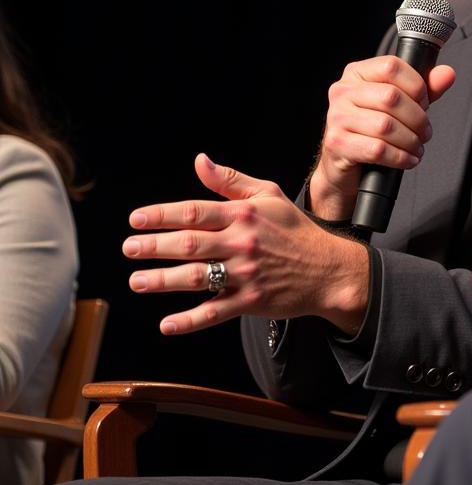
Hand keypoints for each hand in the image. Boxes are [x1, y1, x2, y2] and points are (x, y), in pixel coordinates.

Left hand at [125, 154, 368, 334]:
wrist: (329, 268)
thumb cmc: (296, 229)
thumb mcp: (269, 194)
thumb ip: (230, 181)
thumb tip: (200, 161)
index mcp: (245, 214)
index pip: (195, 211)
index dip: (161, 216)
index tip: (136, 220)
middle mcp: (243, 242)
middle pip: (189, 244)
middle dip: (153, 247)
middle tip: (129, 249)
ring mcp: (247, 274)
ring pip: (196, 278)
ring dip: (162, 281)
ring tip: (137, 281)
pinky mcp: (252, 302)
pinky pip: (215, 312)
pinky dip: (190, 320)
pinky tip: (167, 323)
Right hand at [310, 55, 454, 220]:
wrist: (342, 164)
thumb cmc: (370, 130)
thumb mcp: (398, 105)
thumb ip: (423, 89)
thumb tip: (446, 74)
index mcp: (356, 73)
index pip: (391, 66)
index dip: (416, 85)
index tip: (424, 102)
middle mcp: (342, 91)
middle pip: (391, 97)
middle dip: (417, 118)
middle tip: (425, 131)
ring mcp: (336, 117)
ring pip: (385, 126)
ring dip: (410, 140)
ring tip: (417, 146)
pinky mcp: (337, 144)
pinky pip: (377, 149)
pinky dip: (399, 157)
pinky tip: (407, 159)